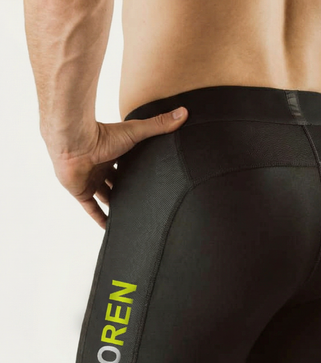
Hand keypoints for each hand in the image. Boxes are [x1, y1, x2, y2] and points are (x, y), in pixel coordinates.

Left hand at [45, 107, 188, 228]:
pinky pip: (91, 209)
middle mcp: (100, 166)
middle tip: (144, 201)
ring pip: (104, 196)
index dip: (136, 171)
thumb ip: (159, 125)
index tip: (150, 180)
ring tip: (131, 216)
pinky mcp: (80, 192)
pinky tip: (110, 228)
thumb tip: (185, 112)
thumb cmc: (102, 134)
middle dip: (126, 189)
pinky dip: (100, 218)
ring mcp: (89, 179)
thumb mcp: (136, 131)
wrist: (73, 142)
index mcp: (112, 152)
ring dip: (115, 205)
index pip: (125, 164)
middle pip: (115, 181)